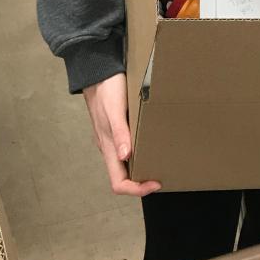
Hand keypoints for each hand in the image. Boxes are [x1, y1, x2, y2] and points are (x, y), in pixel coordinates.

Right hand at [83, 73, 160, 197]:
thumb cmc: (106, 88)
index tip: (156, 182)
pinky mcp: (115, 128)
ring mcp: (111, 137)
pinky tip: (151, 142)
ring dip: (141, 167)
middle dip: (142, 182)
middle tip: (162, 174)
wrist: (96, 70)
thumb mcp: (114, 109)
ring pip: (125, 164)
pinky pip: (126, 148)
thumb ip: (119, 132)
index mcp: (108, 146)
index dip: (137, 189)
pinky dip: (140, 152)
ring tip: (160, 160)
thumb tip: (125, 156)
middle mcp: (109, 146)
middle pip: (123, 177)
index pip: (118, 183)